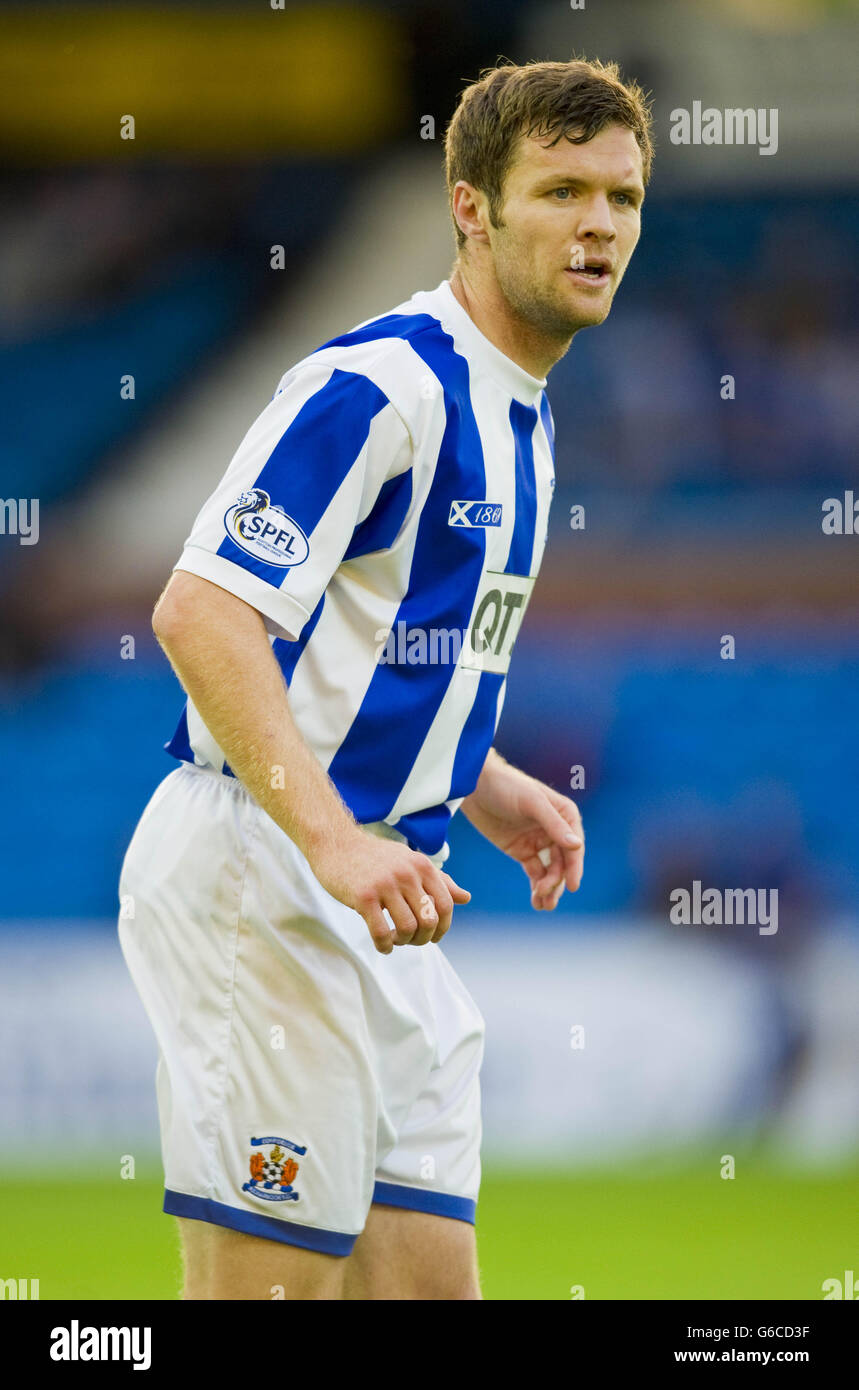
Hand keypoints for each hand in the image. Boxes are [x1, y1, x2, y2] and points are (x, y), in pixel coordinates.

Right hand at [307, 825, 470, 954]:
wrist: (336, 844)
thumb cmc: (375, 857)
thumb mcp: (410, 862)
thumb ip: (439, 880)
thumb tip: (466, 898)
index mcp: (422, 866)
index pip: (446, 905)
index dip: (443, 927)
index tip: (433, 936)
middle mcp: (407, 874)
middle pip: (429, 921)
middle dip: (423, 939)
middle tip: (412, 940)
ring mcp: (385, 885)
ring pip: (408, 929)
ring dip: (404, 942)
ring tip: (396, 940)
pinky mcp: (364, 897)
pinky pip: (382, 933)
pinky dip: (385, 946)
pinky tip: (383, 945)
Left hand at [461, 751, 583, 909]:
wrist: (474, 785)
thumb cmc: (507, 785)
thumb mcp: (531, 802)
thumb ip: (554, 824)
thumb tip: (576, 845)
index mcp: (564, 814)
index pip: (574, 846)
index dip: (575, 866)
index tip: (572, 886)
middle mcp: (555, 829)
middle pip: (563, 862)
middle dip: (557, 881)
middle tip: (546, 897)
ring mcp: (538, 841)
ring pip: (550, 870)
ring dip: (549, 888)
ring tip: (543, 905)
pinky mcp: (521, 850)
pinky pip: (535, 872)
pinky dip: (537, 886)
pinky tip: (536, 900)